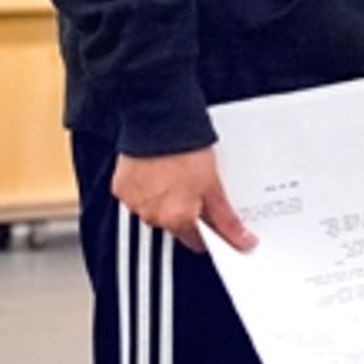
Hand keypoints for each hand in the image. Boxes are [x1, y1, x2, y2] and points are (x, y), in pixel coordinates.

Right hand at [111, 147, 257, 253]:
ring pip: (154, 210)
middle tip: (196, 187)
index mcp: (176, 219)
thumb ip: (226, 218)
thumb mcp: (214, 185)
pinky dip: (146, 187)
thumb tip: (242, 240)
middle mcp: (152, 216)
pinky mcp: (121, 187)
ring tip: (176, 175)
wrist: (159, 122)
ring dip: (165, 199)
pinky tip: (158, 171)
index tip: (214, 222)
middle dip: (186, 211)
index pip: (196, 241)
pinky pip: (137, 195)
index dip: (209, 232)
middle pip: (175, 224)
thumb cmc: (186, 151)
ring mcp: (134, 202)